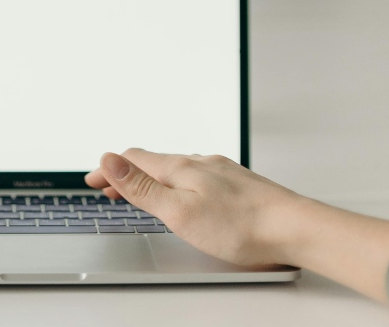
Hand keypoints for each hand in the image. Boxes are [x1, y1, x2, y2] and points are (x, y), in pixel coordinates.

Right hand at [85, 148, 388, 303]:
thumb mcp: (178, 212)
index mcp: (180, 168)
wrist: (297, 229)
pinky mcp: (237, 183)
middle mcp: (199, 162)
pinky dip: (175, 182)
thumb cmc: (241, 226)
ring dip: (151, 177)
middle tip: (108, 187)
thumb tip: (109, 159)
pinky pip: (195, 175)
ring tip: (140, 190)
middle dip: (126, 174)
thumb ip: (142, 187)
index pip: (133, 159)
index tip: (91, 180)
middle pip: (153, 162)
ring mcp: (220, 171)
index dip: (108, 169)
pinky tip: (185, 194)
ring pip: (175, 168)